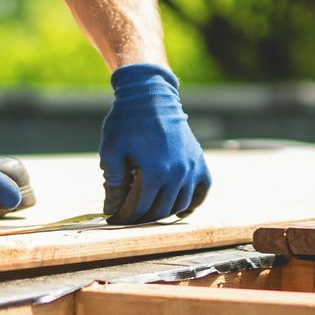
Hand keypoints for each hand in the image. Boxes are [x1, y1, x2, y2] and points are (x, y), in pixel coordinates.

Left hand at [99, 63, 211, 223]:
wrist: (151, 96)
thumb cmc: (127, 122)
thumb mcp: (111, 150)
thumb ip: (113, 182)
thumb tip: (111, 208)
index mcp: (154, 172)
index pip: (140, 207)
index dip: (125, 217)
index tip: (114, 219)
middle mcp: (177, 173)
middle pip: (160, 210)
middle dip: (142, 218)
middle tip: (128, 218)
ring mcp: (191, 168)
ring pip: (180, 204)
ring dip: (163, 213)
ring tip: (147, 213)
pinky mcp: (199, 160)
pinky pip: (202, 190)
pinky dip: (192, 203)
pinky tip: (180, 210)